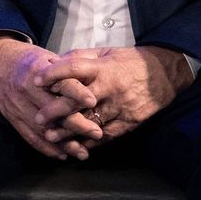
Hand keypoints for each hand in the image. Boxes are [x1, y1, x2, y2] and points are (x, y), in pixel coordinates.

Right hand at [0, 34, 88, 160]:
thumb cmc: (26, 59)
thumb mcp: (45, 57)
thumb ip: (65, 71)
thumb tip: (91, 82)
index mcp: (37, 71)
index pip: (60, 83)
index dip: (77, 92)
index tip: (93, 101)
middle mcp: (27, 90)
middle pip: (55, 111)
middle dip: (77, 124)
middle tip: (97, 133)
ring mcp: (18, 105)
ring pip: (43, 129)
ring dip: (64, 143)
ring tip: (82, 153)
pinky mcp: (12, 117)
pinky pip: (29, 135)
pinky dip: (45, 148)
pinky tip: (61, 154)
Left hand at [33, 45, 193, 146]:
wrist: (164, 76)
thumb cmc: (129, 62)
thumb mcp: (105, 53)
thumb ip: (78, 57)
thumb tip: (51, 62)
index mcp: (103, 68)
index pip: (74, 68)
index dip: (54, 74)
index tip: (36, 80)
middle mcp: (110, 88)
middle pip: (78, 101)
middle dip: (56, 111)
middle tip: (39, 118)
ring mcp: (119, 107)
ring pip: (90, 122)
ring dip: (69, 132)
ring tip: (51, 137)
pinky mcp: (128, 122)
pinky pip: (106, 135)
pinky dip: (90, 141)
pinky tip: (75, 146)